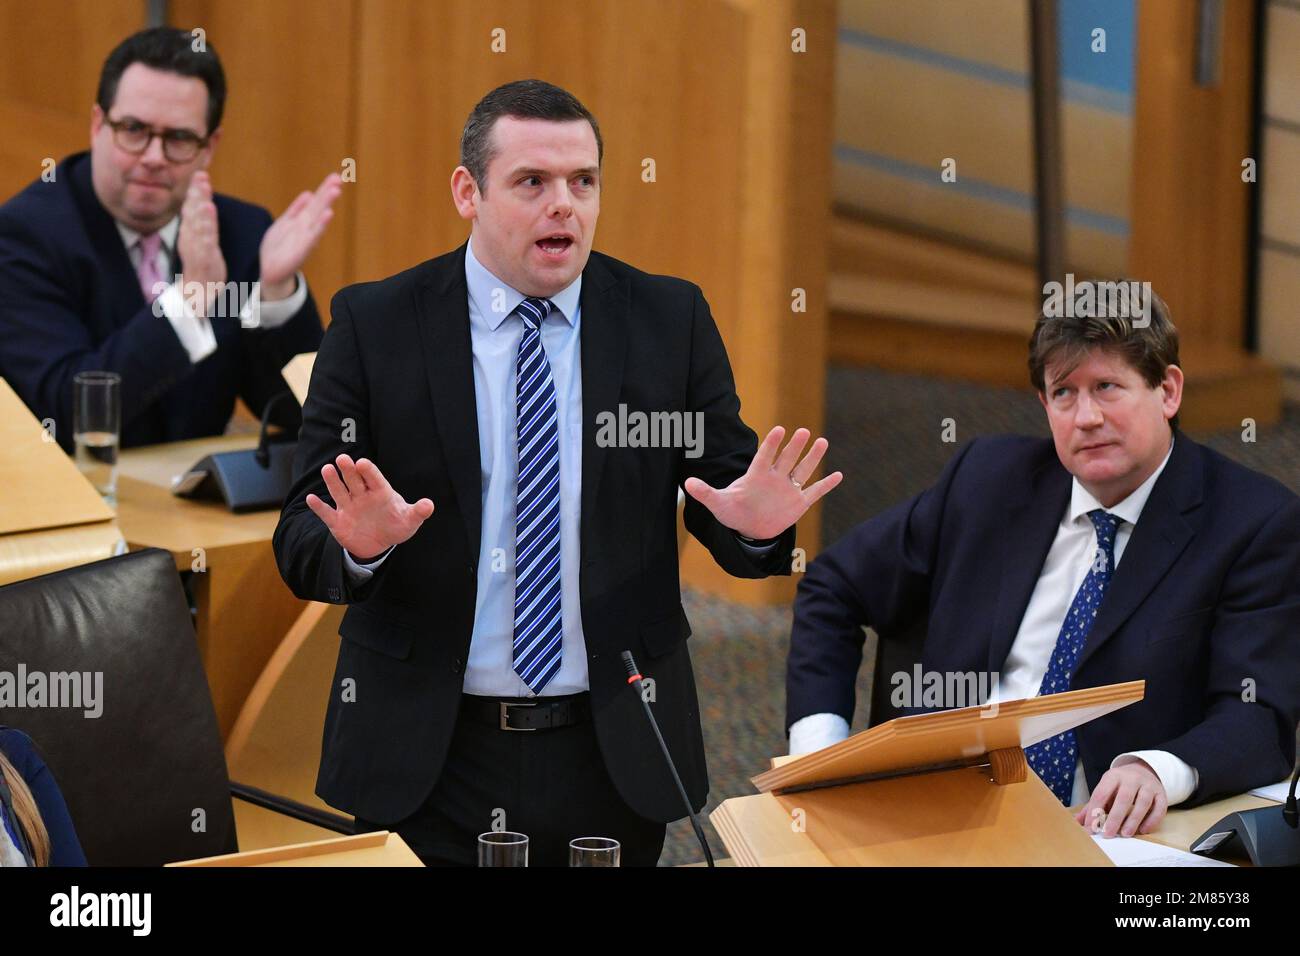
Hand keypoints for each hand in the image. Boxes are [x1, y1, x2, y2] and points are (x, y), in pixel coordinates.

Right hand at [177, 171, 226, 311]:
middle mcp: (191, 236)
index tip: (200, 174)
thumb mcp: (199, 241)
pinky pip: (205, 239)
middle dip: (197, 192)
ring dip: (201, 206)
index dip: (195, 191)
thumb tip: (199, 204)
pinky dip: (206, 226)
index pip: (192, 207)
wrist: (197, 291)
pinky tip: (209, 213)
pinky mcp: (204, 256)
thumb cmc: (201, 264)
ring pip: (198, 223)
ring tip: (204, 192)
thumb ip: (199, 223)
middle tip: (201, 175)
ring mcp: (197, 246)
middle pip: (193, 211)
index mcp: (190, 231)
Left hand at [259, 172, 342, 298]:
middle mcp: (307, 227)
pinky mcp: (303, 249)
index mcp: (302, 220)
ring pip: (318, 217)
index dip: (324, 189)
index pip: (315, 201)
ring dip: (327, 203)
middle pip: (318, 206)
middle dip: (328, 192)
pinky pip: (313, 235)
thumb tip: (308, 193)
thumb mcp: (284, 223)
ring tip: (336, 190)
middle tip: (339, 178)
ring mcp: (306, 237)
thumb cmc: (278, 248)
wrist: (271, 272)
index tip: (336, 176)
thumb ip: (296, 209)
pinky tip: (328, 214)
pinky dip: (321, 225)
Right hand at [305, 454, 433, 560]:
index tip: (363, 462)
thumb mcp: (409, 520)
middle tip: (343, 459)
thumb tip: (429, 505)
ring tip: (327, 469)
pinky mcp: (337, 521)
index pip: (374, 479)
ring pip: (339, 492)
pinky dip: (319, 507)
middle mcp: (362, 496)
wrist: (379, 543)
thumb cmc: (396, 525)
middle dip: (348, 470)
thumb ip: (418, 512)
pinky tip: (311, 499)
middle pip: (354, 480)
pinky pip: (327, 513)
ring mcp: (349, 507)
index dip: (369, 471)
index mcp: (380, 492)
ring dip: (333, 481)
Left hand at [683, 426, 842, 539]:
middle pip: (786, 459)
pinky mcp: (798, 503)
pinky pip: (814, 492)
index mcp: (756, 475)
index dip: (771, 444)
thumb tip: (686, 483)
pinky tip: (838, 475)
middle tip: (803, 431)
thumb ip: (705, 492)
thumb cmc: (733, 512)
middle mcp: (775, 478)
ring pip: (802, 470)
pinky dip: (825, 485)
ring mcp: (788, 489)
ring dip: (812, 457)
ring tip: (822, 441)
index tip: (779, 430)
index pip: (764, 457)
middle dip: (794, 446)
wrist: (749, 529)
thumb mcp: (718, 503)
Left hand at [1074, 760, 1167, 836]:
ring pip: (1142, 803)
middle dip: (1115, 817)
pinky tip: (1143, 830)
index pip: (1102, 793)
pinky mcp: (1161, 793)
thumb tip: (1078, 822)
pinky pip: (1159, 808)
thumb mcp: (1105, 789)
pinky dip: (1152, 820)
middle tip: (1108, 834)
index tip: (1091, 827)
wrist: (1143, 770)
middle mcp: (1131, 778)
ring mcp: (1148, 785)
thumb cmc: (1120, 784)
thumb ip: (1092, 806)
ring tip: (1125, 834)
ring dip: (1134, 820)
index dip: (1095, 811)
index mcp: (1113, 776)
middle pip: (1123, 798)